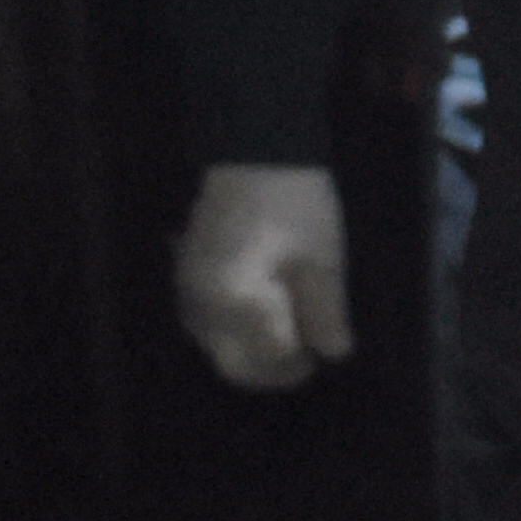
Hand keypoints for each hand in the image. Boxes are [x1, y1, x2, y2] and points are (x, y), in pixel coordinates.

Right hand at [173, 161, 351, 389]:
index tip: (323, 359)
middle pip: (234, 365)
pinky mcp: (186, 283)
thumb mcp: (321, 255)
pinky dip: (236, 336)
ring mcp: (187, 297)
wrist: (253, 151)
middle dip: (272, 369)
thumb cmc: (294, 200)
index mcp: (234, 301)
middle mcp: (200, 309)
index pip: (269, 356)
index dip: (299, 364)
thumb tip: (335, 354)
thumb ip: (325, 309)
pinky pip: (209, 329)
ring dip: (252, 355)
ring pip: (218, 351)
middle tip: (308, 358)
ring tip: (291, 336)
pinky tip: (266, 319)